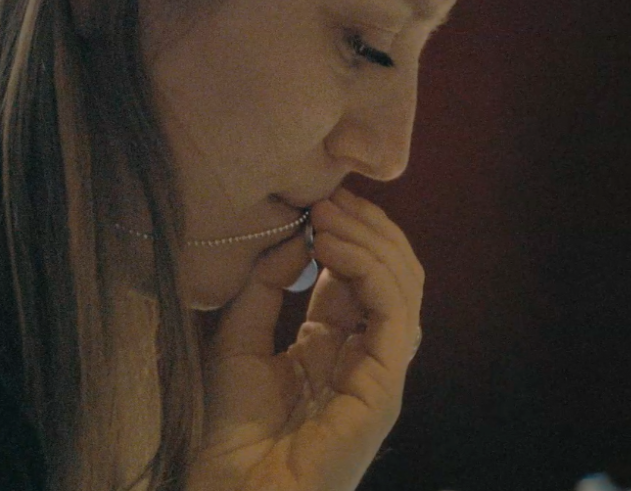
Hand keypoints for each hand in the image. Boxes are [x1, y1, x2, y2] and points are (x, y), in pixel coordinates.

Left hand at [186, 187, 423, 490]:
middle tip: (329, 197)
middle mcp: (364, 356)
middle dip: (366, 228)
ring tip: (329, 214)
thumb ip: (263, 289)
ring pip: (405, 287)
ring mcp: (380, 373)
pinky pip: (396, 315)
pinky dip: (372, 271)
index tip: (316, 199)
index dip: (347, 233)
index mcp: (334, 348)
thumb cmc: (225, 433)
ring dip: (371, 241)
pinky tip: (335, 247)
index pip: (361, 275)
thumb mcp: (235, 340)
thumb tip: (294, 235)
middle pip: (392, 274)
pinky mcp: (384, 389)